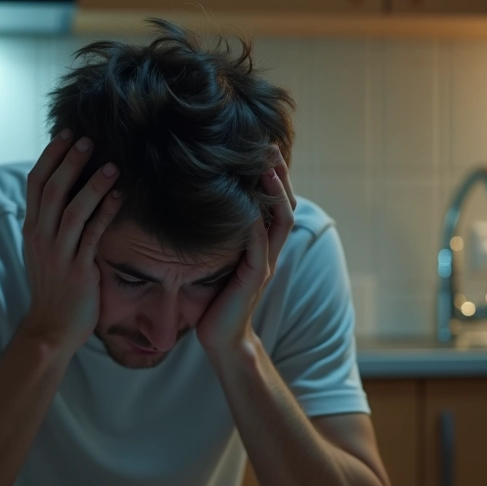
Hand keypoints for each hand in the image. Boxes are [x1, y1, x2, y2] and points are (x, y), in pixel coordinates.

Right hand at [19, 130, 124, 353]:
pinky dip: (105, 213)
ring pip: (72, 209)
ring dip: (92, 184)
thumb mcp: (45, 249)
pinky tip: (119, 196)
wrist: (50, 327)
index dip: (51, 156)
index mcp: (31, 228)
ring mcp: (58, 253)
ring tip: (112, 164)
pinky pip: (92, 235)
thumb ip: (52, 221)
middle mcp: (40, 237)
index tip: (67, 134)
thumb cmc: (54, 286)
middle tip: (89, 139)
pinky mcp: (77, 269)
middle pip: (51, 189)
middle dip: (70, 161)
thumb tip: (69, 189)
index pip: (35, 182)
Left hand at [196, 149, 295, 357]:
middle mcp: (268, 252)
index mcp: (262, 246)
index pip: (276, 204)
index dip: (275, 177)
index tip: (265, 150)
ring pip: (279, 221)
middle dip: (280, 175)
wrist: (221, 338)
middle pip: (285, 205)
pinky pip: (259, 246)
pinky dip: (256, 224)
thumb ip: (220, 239)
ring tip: (268, 167)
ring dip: (275, 192)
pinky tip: (249, 204)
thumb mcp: (218, 261)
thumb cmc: (214, 301)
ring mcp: (264, 264)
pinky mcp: (254, 278)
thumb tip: (201, 208)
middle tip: (270, 147)